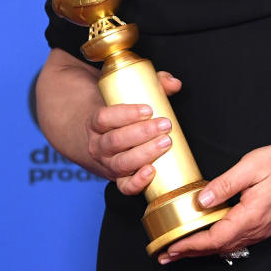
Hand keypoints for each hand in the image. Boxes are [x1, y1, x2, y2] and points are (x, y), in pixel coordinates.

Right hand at [85, 71, 181, 195]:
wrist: (101, 140)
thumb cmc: (120, 115)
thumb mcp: (127, 96)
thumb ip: (152, 85)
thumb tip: (175, 83)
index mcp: (95, 123)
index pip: (103, 118)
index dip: (125, 114)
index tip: (148, 109)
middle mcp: (98, 145)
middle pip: (115, 141)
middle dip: (142, 133)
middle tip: (165, 125)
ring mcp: (107, 164)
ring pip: (121, 163)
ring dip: (145, 153)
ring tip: (166, 142)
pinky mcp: (118, 179)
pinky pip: (124, 186)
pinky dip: (137, 182)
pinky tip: (152, 172)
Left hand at [158, 144, 270, 264]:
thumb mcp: (251, 166)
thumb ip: (225, 184)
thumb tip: (202, 201)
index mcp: (251, 215)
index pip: (215, 237)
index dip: (191, 244)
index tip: (171, 247)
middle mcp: (256, 228)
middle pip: (218, 247)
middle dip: (190, 252)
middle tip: (165, 255)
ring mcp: (261, 229)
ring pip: (226, 246)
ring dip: (202, 250)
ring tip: (180, 249)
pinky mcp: (263, 226)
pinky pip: (235, 240)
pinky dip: (216, 243)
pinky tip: (207, 239)